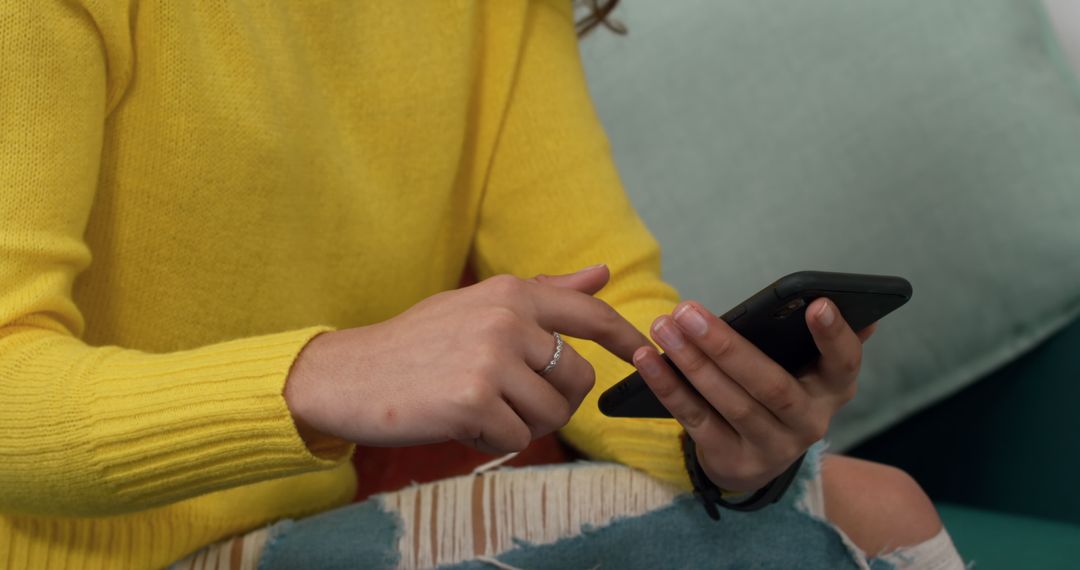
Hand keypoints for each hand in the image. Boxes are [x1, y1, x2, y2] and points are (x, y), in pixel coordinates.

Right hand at [284, 265, 649, 453]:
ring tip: (480, 409)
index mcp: (511, 292)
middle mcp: (507, 318)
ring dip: (524, 425)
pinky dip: (494, 442)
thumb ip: (544, 293)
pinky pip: (518, 439)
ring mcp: (491, 359)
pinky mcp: (473, 400)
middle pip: (579, 379)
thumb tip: (602, 273)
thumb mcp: (479, 305)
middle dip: (556, 401)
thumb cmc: (416, 343)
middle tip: (514, 403)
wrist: (346, 374)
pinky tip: (459, 422)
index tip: (644, 354)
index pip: (590, 315)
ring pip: (553, 414)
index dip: (626, 338)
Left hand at [632, 299, 875, 492]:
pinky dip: (669, 388)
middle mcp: (809, 422)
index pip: (844, 362)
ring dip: (691, 363)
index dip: (834, 335)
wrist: (755, 458)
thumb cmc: (777, 391)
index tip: (818, 303)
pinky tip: (647, 360)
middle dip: (725, 347)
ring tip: (663, 327)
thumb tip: (828, 300)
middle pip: (770, 384)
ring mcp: (772, 447)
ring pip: (729, 403)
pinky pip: (696, 419)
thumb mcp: (803, 369)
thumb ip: (811, 340)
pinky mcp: (732, 459)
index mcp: (833, 389)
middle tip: (686, 311)